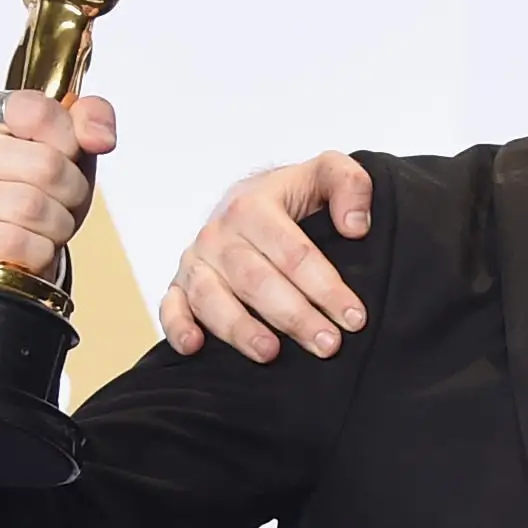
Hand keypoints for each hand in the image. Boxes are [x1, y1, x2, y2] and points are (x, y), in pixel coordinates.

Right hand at [0, 90, 115, 275]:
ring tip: (41, 222)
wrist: (12, 250)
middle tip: (55, 197)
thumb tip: (100, 137)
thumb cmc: (40, 190)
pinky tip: (25, 245)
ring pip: (33, 208)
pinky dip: (39, 251)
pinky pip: (21, 244)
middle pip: (46, 164)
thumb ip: (92, 117)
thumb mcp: (72, 146)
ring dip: (57, 223)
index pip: (38, 111)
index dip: (69, 138)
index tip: (65, 151)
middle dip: (70, 189)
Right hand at [159, 153, 371, 361]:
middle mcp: (219, 233)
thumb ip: (349, 183)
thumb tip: (355, 225)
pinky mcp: (180, 284)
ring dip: (241, 329)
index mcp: (254, 205)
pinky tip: (195, 347)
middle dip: (295, 316)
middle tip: (328, 344)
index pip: (294, 253)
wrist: (254, 199)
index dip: (326, 287)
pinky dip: (178, 327)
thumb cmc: (294, 195)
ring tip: (271, 353)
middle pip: (256, 281)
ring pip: (212, 298)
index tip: (354, 317)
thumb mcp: (327, 174)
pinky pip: (171, 307)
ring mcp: (197, 260)